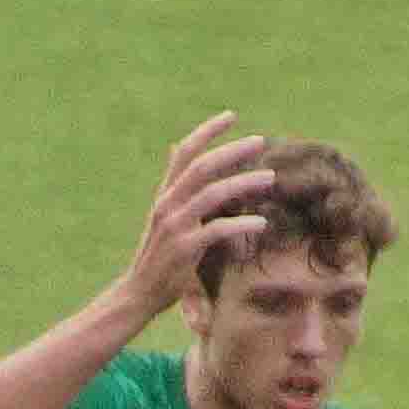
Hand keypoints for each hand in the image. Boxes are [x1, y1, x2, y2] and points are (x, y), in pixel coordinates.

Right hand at [121, 113, 278, 312]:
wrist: (138, 293)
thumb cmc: (158, 256)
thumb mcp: (163, 214)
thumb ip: (174, 185)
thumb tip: (174, 149)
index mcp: (164, 195)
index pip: (184, 153)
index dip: (206, 131)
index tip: (231, 116)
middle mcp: (167, 204)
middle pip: (202, 167)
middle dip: (232, 151)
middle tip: (260, 142)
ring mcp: (174, 226)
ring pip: (213, 194)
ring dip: (244, 183)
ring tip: (270, 179)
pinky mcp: (184, 249)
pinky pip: (218, 230)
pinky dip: (242, 224)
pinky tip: (262, 223)